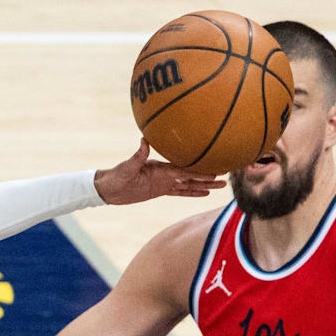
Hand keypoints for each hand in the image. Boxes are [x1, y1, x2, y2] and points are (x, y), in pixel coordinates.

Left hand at [93, 139, 225, 204]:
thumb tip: (144, 141)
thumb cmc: (116, 176)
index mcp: (161, 167)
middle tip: (227, 176)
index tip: (215, 168)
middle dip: (209, 176)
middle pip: (192, 175)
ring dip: (204, 185)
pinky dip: (192, 193)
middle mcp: (165, 173)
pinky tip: (204, 193)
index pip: (185, 169)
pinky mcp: (160, 190)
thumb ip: (137, 156)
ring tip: (221, 185)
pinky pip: (179, 192)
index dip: (200, 170)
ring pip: (189, 184)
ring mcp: (164, 181)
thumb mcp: (127, 167)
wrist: (108, 188)